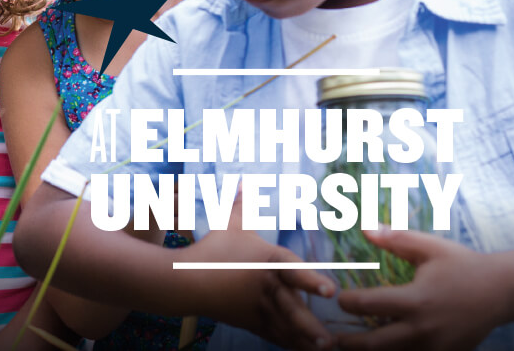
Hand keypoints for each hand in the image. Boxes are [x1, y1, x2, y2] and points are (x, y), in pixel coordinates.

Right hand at [179, 199, 337, 350]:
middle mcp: (265, 284)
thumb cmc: (211, 250)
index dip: (312, 280)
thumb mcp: (228, 226)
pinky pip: (274, 333)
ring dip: (305, 337)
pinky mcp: (250, 321)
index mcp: (267, 260)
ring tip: (326, 348)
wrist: (183, 281)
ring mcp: (257, 305)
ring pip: (285, 324)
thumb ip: (241, 206)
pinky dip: (289, 342)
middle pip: (290, 305)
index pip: (293, 269)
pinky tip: (306, 350)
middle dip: (309, 323)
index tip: (330, 291)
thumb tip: (243, 180)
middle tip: (329, 340)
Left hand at [333, 230, 505, 349]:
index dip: (346, 302)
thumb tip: (363, 227)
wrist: (504, 292)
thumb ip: (395, 239)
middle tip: (333, 337)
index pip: (367, 305)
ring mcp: (435, 346)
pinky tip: (384, 346)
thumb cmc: (463, 266)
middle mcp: (424, 328)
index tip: (339, 298)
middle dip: (349, 342)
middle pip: (374, 344)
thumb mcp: (430, 248)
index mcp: (417, 299)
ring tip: (352, 346)